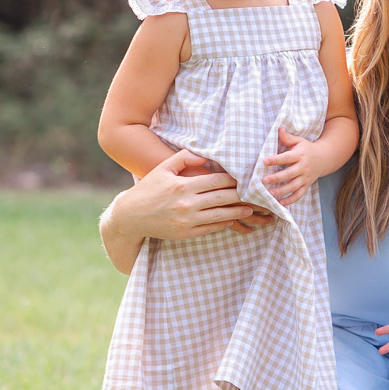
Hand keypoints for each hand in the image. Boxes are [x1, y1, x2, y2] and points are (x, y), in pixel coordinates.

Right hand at [120, 149, 272, 241]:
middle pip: (222, 198)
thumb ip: (183, 159)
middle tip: (258, 194)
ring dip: (238, 212)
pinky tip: (233, 219)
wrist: (130, 216)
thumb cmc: (148, 189)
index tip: (247, 177)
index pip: (216, 181)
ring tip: (251, 209)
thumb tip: (204, 156)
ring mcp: (187, 220)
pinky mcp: (185, 234)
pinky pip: (210, 228)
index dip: (234, 179)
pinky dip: (223, 224)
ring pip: (220, 215)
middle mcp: (187, 203)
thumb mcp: (162, 169)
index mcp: (183, 185)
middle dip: (242, 196)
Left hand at [262, 128, 320, 206]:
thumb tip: (278, 130)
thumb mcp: (299, 141)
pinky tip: (280, 202)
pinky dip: (291, 200)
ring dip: (282, 191)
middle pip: (289, 174)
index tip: (264, 161)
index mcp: (300, 155)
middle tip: (264, 180)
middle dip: (276, 178)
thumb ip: (288, 138)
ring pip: (293, 186)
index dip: (275, 160)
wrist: (324, 158)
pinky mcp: (307, 185)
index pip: (286, 158)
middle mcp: (303, 167)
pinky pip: (299, 194)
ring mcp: (306, 178)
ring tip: (270, 193)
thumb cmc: (307, 149)